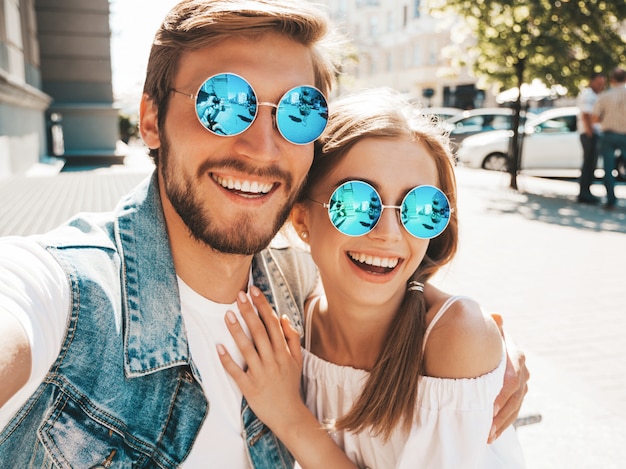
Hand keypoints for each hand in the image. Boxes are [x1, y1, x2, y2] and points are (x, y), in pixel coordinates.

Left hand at [218, 286, 357, 468]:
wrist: (289, 415)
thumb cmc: (290, 385)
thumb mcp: (298, 361)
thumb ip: (292, 338)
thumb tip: (283, 316)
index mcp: (284, 352)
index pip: (273, 323)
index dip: (263, 306)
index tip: (254, 291)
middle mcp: (273, 360)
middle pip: (260, 332)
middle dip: (249, 312)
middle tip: (239, 295)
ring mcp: (261, 374)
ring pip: (247, 349)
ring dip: (237, 331)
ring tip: (227, 314)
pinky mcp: (249, 387)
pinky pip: (236, 372)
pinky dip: (227, 360)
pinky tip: (218, 347)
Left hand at [489, 314, 529, 442]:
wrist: (484, 339)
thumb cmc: (479, 333)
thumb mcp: (484, 328)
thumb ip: (489, 325)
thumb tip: (497, 316)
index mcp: (514, 353)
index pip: (513, 377)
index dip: (502, 394)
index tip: (489, 407)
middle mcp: (522, 368)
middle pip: (516, 396)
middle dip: (502, 414)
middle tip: (486, 427)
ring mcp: (522, 381)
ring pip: (516, 406)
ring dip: (502, 422)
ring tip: (487, 435)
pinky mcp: (517, 392)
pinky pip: (513, 410)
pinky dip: (503, 423)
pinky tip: (491, 434)